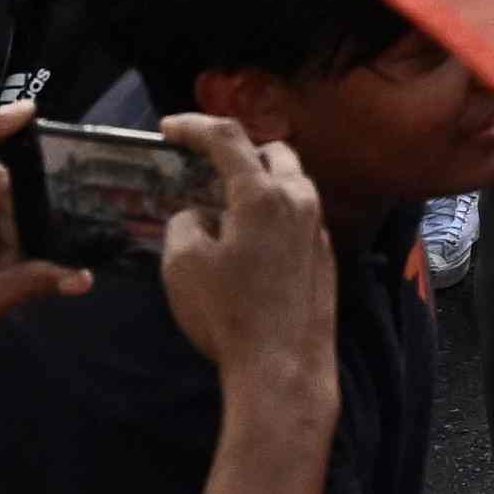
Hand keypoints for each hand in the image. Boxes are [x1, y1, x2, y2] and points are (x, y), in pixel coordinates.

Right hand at [141, 113, 343, 404]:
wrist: (284, 368)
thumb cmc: (229, 313)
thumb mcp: (182, 265)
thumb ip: (184, 223)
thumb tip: (200, 216)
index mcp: (262, 193)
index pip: (227, 137)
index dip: (193, 125)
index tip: (168, 128)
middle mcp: (298, 200)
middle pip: (271, 152)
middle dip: (237, 151)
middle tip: (204, 169)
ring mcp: (318, 227)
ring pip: (291, 183)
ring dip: (259, 182)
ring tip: (225, 206)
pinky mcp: (325, 255)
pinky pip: (298, 216)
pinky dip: (272, 213)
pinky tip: (250, 242)